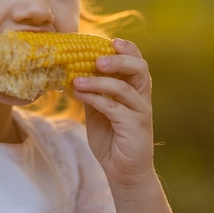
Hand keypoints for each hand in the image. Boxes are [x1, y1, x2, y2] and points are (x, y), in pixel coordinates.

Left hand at [73, 38, 154, 187]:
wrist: (122, 172)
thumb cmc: (111, 139)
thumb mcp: (98, 110)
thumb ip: (92, 91)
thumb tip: (72, 72)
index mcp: (134, 90)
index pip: (136, 61)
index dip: (127, 49)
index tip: (110, 41)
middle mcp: (141, 98)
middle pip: (139, 69)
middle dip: (119, 60)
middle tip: (96, 59)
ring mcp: (140, 113)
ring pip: (124, 88)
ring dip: (99, 81)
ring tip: (77, 80)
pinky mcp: (135, 128)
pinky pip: (115, 108)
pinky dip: (96, 99)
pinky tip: (80, 95)